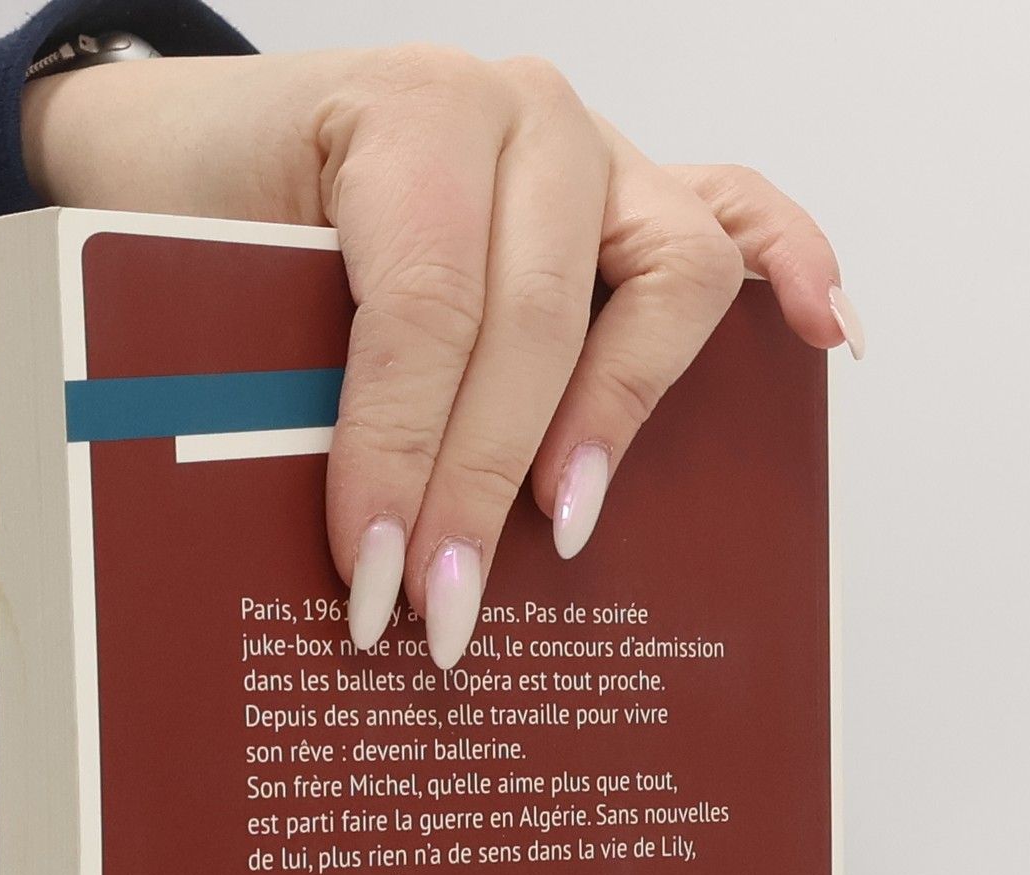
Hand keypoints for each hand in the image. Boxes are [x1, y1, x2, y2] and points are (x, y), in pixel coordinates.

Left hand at [22, 47, 859, 666]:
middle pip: (537, 317)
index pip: (425, 304)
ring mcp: (596, 148)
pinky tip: (825, 343)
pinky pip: (740, 215)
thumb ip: (290, 380)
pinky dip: (794, 269)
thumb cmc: (206, 211)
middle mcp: (522, 116)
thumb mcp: (211, 281)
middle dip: (483, 482)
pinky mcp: (636, 189)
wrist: (204, 142)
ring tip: (570, 526)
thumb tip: (354, 552)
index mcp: (411, 113)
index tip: (373, 577)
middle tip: (446, 606)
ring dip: (617, 414)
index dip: (401, 452)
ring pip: (663, 276)